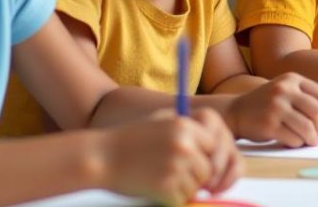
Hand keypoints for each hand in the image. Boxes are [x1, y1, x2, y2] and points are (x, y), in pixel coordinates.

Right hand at [99, 109, 241, 203]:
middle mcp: (185, 145)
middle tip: (174, 173)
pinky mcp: (166, 187)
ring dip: (184, 187)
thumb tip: (216, 145)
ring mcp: (176, 167)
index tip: (195, 162)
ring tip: (161, 177)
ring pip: (198, 185)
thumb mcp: (161, 120)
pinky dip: (172, 197)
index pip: (215, 144)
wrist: (101, 157)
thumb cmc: (131, 139)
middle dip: (196, 175)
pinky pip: (183, 198)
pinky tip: (154, 186)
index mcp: (185, 125)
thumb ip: (189, 128)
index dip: (206, 156)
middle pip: (209, 168)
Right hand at [224, 73, 317, 146]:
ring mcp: (275, 107)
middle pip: (317, 111)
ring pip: (307, 127)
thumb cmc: (266, 105)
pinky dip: (298, 143)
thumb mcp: (285, 91)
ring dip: (312, 139)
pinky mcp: (268, 125)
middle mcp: (284, 90)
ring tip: (310, 142)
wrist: (235, 111)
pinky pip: (294, 139)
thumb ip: (306, 101)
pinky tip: (294, 142)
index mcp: (291, 79)